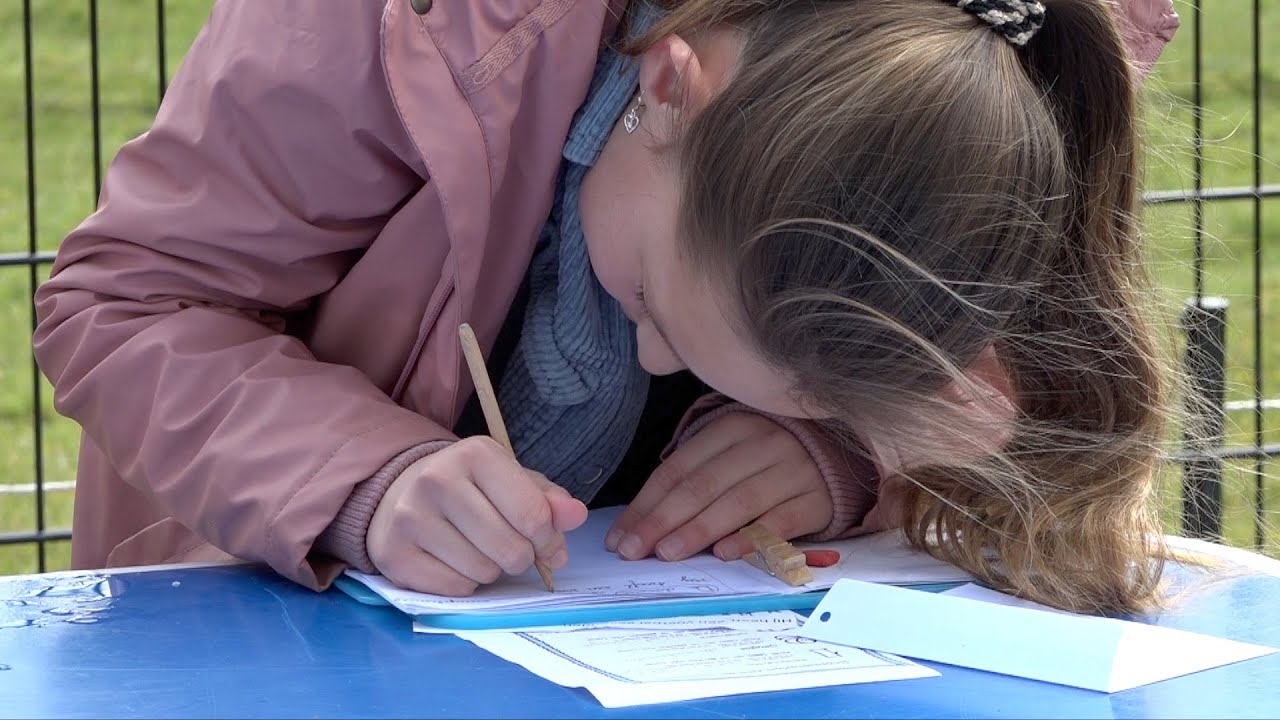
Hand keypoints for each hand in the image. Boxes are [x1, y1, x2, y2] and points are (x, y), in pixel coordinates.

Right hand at [367, 436, 587, 595]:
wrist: (400, 494)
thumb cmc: (471, 489)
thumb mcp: (513, 483)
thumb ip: (550, 500)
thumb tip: (576, 515)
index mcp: (475, 454)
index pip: (532, 515)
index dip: (549, 539)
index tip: (546, 542)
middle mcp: (436, 479)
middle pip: (510, 549)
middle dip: (522, 558)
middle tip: (511, 548)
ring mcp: (409, 517)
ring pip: (482, 573)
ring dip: (492, 571)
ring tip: (479, 549)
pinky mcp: (393, 554)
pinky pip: (454, 589)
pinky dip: (464, 583)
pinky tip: (454, 561)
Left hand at [604, 413, 831, 562]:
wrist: (844, 451)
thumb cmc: (772, 458)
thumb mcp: (734, 451)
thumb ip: (696, 476)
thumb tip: (643, 523)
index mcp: (732, 426)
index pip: (679, 468)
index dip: (647, 504)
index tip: (620, 536)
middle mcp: (762, 443)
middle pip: (703, 484)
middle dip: (663, 520)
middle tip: (634, 551)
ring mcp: (792, 470)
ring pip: (738, 501)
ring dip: (699, 529)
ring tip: (668, 554)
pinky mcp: (817, 499)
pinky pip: (781, 521)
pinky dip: (752, 537)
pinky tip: (725, 552)